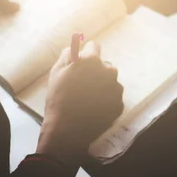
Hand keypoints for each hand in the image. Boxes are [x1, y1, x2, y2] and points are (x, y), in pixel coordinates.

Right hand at [37, 42, 123, 167]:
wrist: (68, 130)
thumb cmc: (58, 99)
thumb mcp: (56, 72)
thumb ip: (67, 55)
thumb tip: (75, 47)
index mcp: (92, 61)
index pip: (94, 47)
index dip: (87, 54)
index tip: (83, 62)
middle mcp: (109, 72)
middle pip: (105, 65)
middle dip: (96, 71)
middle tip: (83, 84)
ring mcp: (116, 89)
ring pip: (110, 82)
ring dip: (103, 86)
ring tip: (88, 99)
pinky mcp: (119, 105)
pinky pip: (113, 98)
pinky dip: (106, 101)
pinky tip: (93, 109)